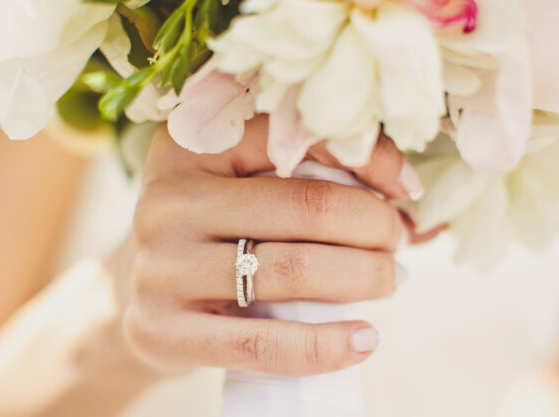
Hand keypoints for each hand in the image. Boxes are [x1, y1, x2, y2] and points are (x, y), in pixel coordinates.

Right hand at [119, 115, 425, 376]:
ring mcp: (159, 266)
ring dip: (363, 279)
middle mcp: (169, 197)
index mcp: (194, 142)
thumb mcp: (247, 184)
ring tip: (391, 281)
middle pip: (308, 209)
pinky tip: (365, 340)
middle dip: (375, 228)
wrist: (141, 291)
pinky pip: (261, 344)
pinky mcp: (160, 328)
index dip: (373, 162)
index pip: (302, 138)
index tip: (408, 191)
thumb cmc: (215, 228)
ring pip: (292, 272)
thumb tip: (417, 208)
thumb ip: (319, 177)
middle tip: (397, 245)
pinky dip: (324, 346)